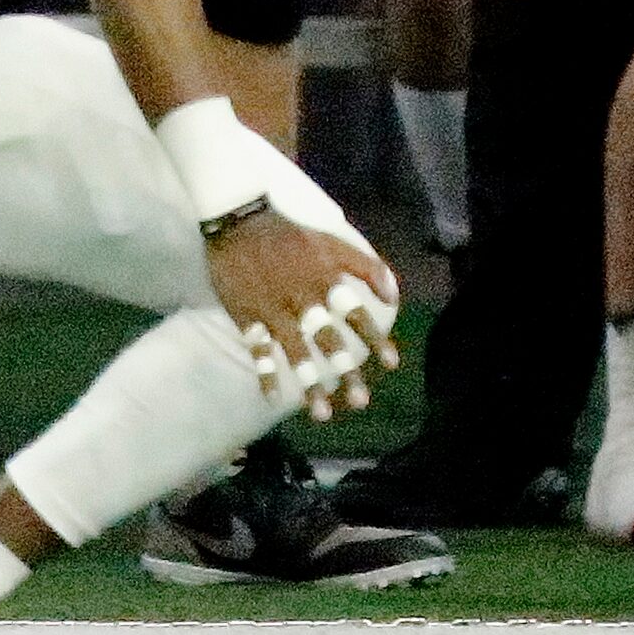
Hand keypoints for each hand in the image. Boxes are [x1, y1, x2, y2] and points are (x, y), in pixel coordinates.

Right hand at [207, 211, 400, 421]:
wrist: (240, 220)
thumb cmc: (291, 234)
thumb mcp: (333, 242)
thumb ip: (367, 266)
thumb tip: (394, 294)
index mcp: (326, 281)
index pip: (357, 315)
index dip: (376, 339)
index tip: (391, 365)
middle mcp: (304, 300)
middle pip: (329, 341)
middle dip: (346, 372)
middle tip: (361, 402)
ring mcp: (274, 311)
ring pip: (295, 354)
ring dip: (309, 385)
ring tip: (323, 414)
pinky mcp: (247, 316)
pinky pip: (257, 351)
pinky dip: (265, 374)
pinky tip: (272, 398)